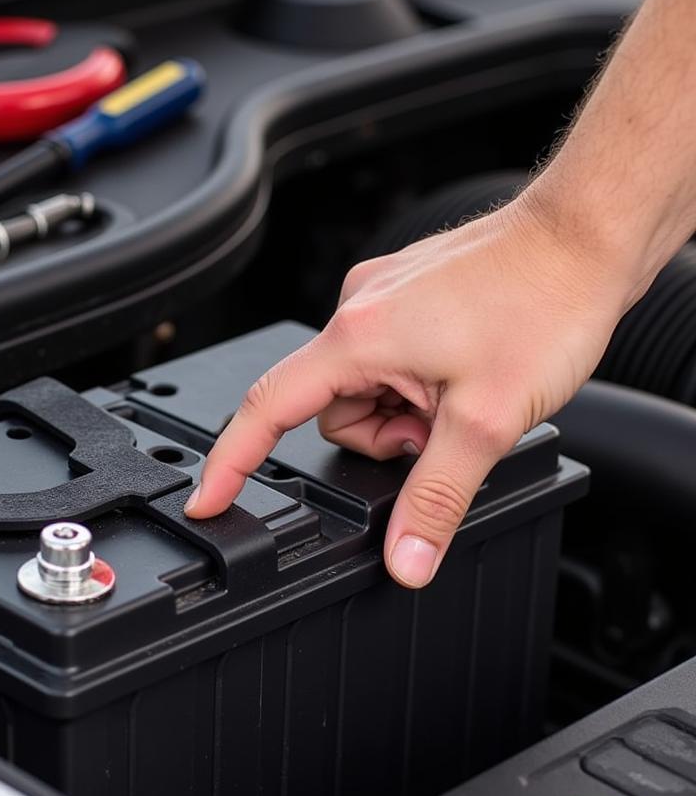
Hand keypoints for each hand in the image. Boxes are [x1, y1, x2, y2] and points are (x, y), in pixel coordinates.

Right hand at [184, 195, 628, 587]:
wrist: (588, 237)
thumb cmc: (544, 301)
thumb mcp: (485, 419)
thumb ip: (436, 497)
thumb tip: (405, 558)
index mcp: (357, 336)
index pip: (267, 409)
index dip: (230, 462)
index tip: (207, 498)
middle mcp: (358, 309)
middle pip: (334, 411)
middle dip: (385, 436)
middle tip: (445, 428)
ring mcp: (384, 298)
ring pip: (366, 389)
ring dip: (406, 411)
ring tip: (463, 397)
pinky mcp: (409, 296)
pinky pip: (390, 361)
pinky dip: (419, 384)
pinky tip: (465, 372)